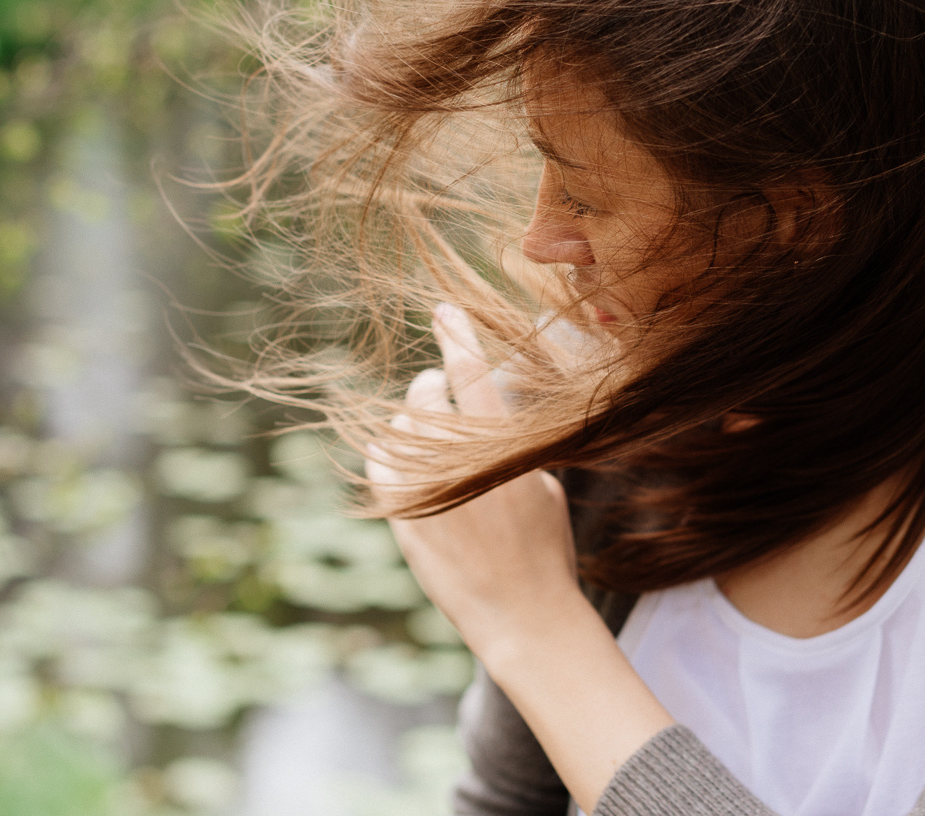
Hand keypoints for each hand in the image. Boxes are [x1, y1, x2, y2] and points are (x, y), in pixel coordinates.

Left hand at [367, 304, 582, 658]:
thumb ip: (509, 446)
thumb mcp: (542, 484)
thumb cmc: (544, 549)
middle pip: (424, 397)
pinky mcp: (400, 517)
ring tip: (425, 432)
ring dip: (410, 423)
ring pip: (397, 431)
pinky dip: (389, 455)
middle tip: (434, 386)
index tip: (444, 309)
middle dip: (429, 386)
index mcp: (498, 446)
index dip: (456, 333)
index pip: (470, 370)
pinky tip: (402, 460)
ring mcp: (421, 490)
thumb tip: (488, 418)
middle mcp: (453, 462)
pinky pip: (380, 466)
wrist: (522, 616)